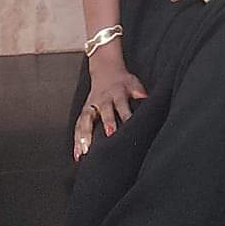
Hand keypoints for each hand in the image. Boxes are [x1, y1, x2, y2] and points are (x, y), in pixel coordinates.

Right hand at [73, 45, 147, 160]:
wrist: (105, 70)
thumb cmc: (122, 82)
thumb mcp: (133, 82)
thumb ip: (139, 92)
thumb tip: (147, 99)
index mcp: (117, 93)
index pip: (122, 105)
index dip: (125, 115)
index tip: (128, 125)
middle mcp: (102, 100)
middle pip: (103, 112)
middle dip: (105, 123)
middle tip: (108, 136)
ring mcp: (91, 106)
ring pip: (86, 121)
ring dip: (85, 136)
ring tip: (85, 152)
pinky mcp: (84, 113)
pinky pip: (78, 127)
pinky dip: (77, 141)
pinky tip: (78, 155)